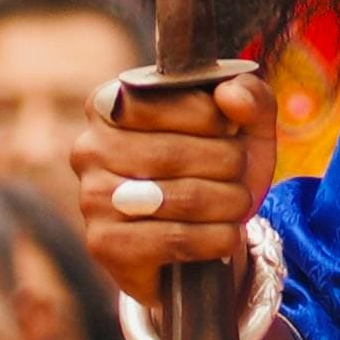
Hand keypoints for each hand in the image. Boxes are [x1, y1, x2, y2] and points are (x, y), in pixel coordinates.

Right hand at [73, 64, 276, 309]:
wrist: (202, 239)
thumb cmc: (217, 168)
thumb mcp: (243, 124)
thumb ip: (249, 95)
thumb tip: (231, 95)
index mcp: (111, 104)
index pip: (161, 98)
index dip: (210, 117)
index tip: (229, 131)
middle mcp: (89, 148)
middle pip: (174, 152)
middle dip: (228, 164)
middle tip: (241, 174)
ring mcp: (92, 198)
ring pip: (181, 197)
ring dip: (229, 202)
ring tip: (238, 203)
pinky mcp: (105, 244)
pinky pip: (176, 238)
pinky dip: (218, 238)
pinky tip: (227, 236)